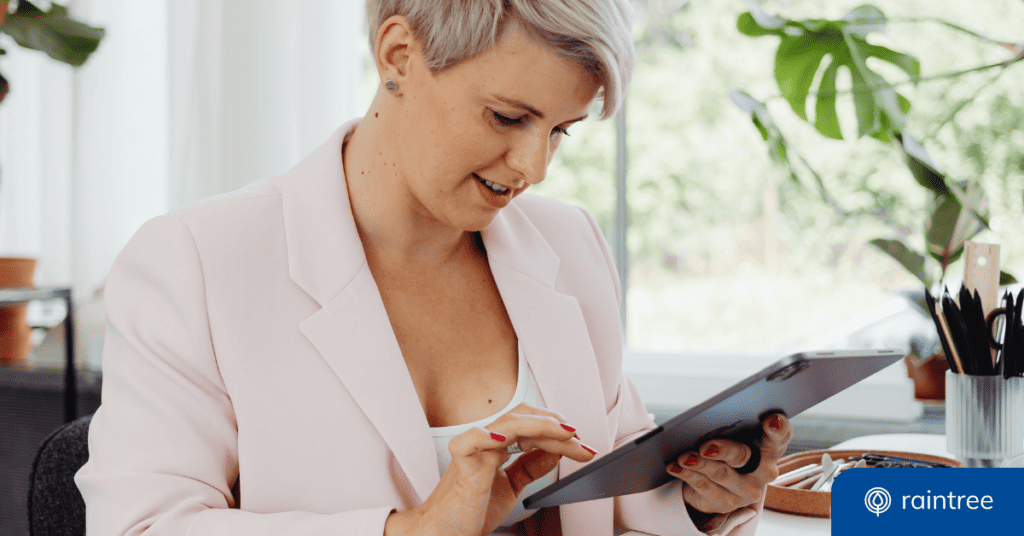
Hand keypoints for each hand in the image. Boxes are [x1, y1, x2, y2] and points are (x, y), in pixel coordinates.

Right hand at [385, 403, 596, 535]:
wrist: (441, 534)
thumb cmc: (468, 511)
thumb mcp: (509, 487)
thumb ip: (529, 468)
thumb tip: (556, 452)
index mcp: (496, 446)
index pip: (531, 427)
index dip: (558, 432)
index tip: (583, 446)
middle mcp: (485, 443)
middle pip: (524, 419)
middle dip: (555, 425)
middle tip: (580, 439)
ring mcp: (473, 451)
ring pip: (507, 424)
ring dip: (540, 426)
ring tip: (565, 433)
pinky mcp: (460, 465)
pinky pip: (470, 441)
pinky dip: (486, 435)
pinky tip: (506, 438)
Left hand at [665, 413, 791, 527]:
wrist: (713, 481)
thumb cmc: (724, 447)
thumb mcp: (729, 434)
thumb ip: (728, 426)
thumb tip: (706, 419)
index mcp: (769, 448)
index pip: (780, 436)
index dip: (778, 428)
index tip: (771, 420)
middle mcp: (763, 471)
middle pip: (744, 456)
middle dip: (724, 450)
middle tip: (706, 446)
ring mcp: (746, 490)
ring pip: (721, 474)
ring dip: (700, 464)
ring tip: (684, 456)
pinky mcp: (727, 503)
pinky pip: (704, 486)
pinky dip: (687, 474)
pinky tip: (675, 466)